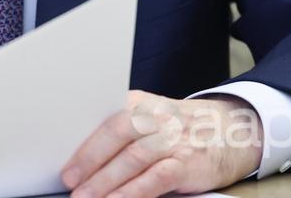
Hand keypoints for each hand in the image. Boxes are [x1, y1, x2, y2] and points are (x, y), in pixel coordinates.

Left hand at [61, 91, 262, 197]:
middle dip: (90, 159)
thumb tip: (80, 157)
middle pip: (117, 133)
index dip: (82, 136)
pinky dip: (133, 193)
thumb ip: (121, 130)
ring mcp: (173, 140)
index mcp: (140, 102)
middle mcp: (157, 117)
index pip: (105, 115)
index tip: (59, 154)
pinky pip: (155, 179)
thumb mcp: (151, 117)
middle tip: (69, 179)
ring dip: (106, 181)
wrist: (232, 131)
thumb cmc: (180, 128)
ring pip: (134, 158)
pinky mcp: (187, 164)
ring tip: (85, 197)